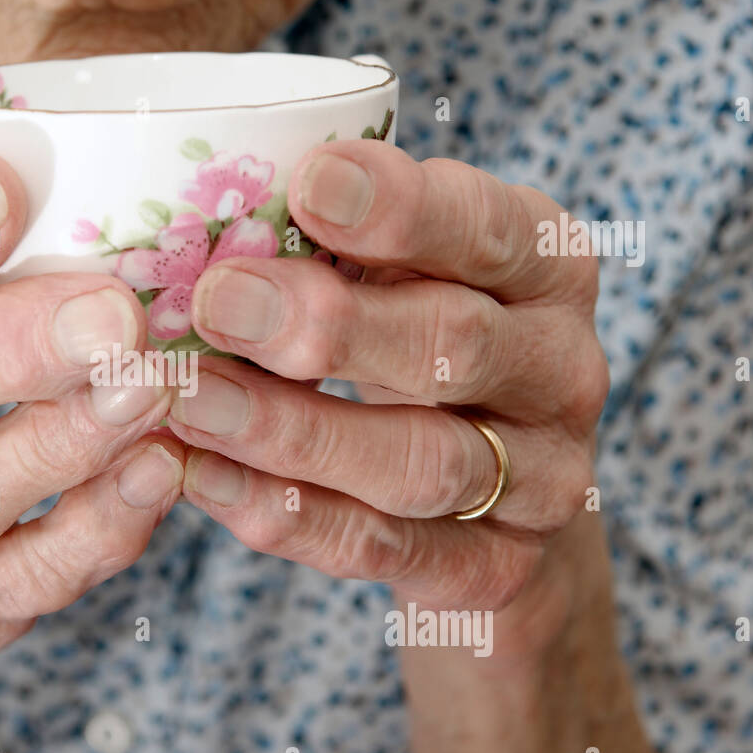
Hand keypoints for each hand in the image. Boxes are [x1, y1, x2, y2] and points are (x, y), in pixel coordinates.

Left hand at [167, 140, 608, 630]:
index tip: (308, 184)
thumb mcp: (406, 270)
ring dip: (291, 431)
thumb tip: (212, 213)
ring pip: (419, 463)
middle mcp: (563, 370)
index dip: (400, 208)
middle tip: (219, 302)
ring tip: (189, 399)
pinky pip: (382, 547)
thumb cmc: (421, 338)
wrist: (499, 494)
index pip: (489, 228)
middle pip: (454, 344)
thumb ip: (341, 241)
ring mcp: (542, 480)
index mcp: (547, 267)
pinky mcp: (495, 568)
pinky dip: (286, 516)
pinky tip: (204, 477)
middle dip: (328, 326)